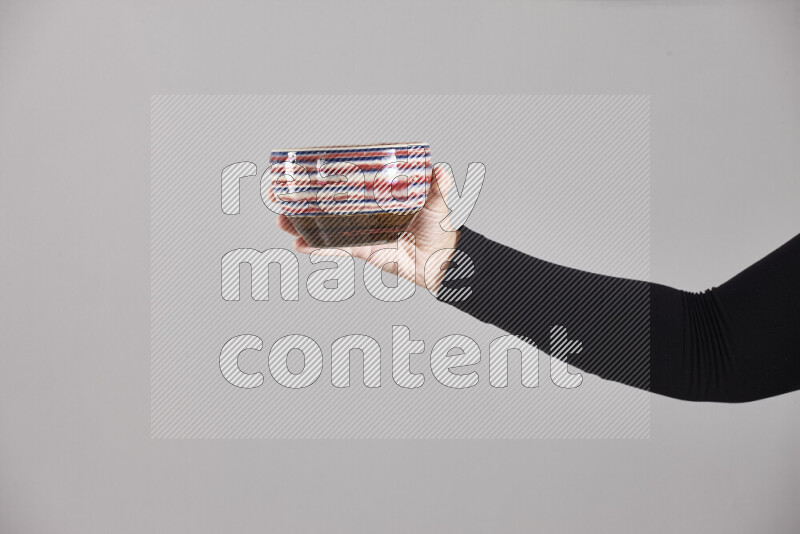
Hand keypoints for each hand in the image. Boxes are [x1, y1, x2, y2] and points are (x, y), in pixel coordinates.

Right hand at [276, 163, 459, 291]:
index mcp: (378, 196)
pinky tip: (301, 245)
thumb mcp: (437, 203)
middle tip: (279, 196)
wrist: (442, 261)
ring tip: (282, 221)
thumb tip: (439, 169)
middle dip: (302, 201)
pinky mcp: (363, 250)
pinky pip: (337, 248)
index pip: (349, 183)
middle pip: (328, 204)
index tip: (302, 172)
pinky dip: (319, 248)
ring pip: (325, 226)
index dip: (326, 178)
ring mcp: (362, 231)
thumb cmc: (440, 228)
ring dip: (302, 225)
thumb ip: (438, 187)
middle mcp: (366, 212)